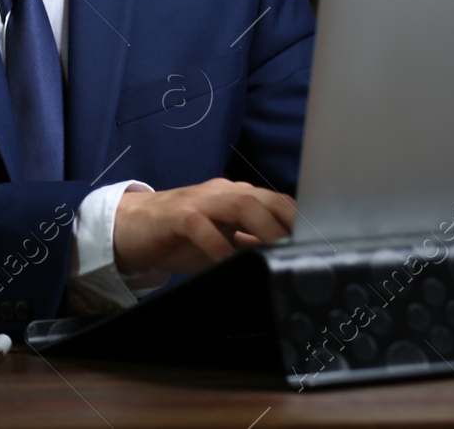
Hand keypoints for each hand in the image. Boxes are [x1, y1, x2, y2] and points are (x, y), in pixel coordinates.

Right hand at [112, 178, 295, 274]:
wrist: (130, 225)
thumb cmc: (180, 235)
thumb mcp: (222, 243)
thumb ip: (251, 245)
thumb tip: (287, 257)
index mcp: (238, 198)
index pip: (278, 202)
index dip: (301, 219)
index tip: (324, 240)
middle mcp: (223, 193)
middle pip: (266, 198)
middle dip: (291, 220)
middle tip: (311, 247)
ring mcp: (200, 201)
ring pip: (241, 203)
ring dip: (264, 226)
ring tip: (279, 249)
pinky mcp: (176, 215)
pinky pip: (201, 225)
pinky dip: (217, 243)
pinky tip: (227, 259)